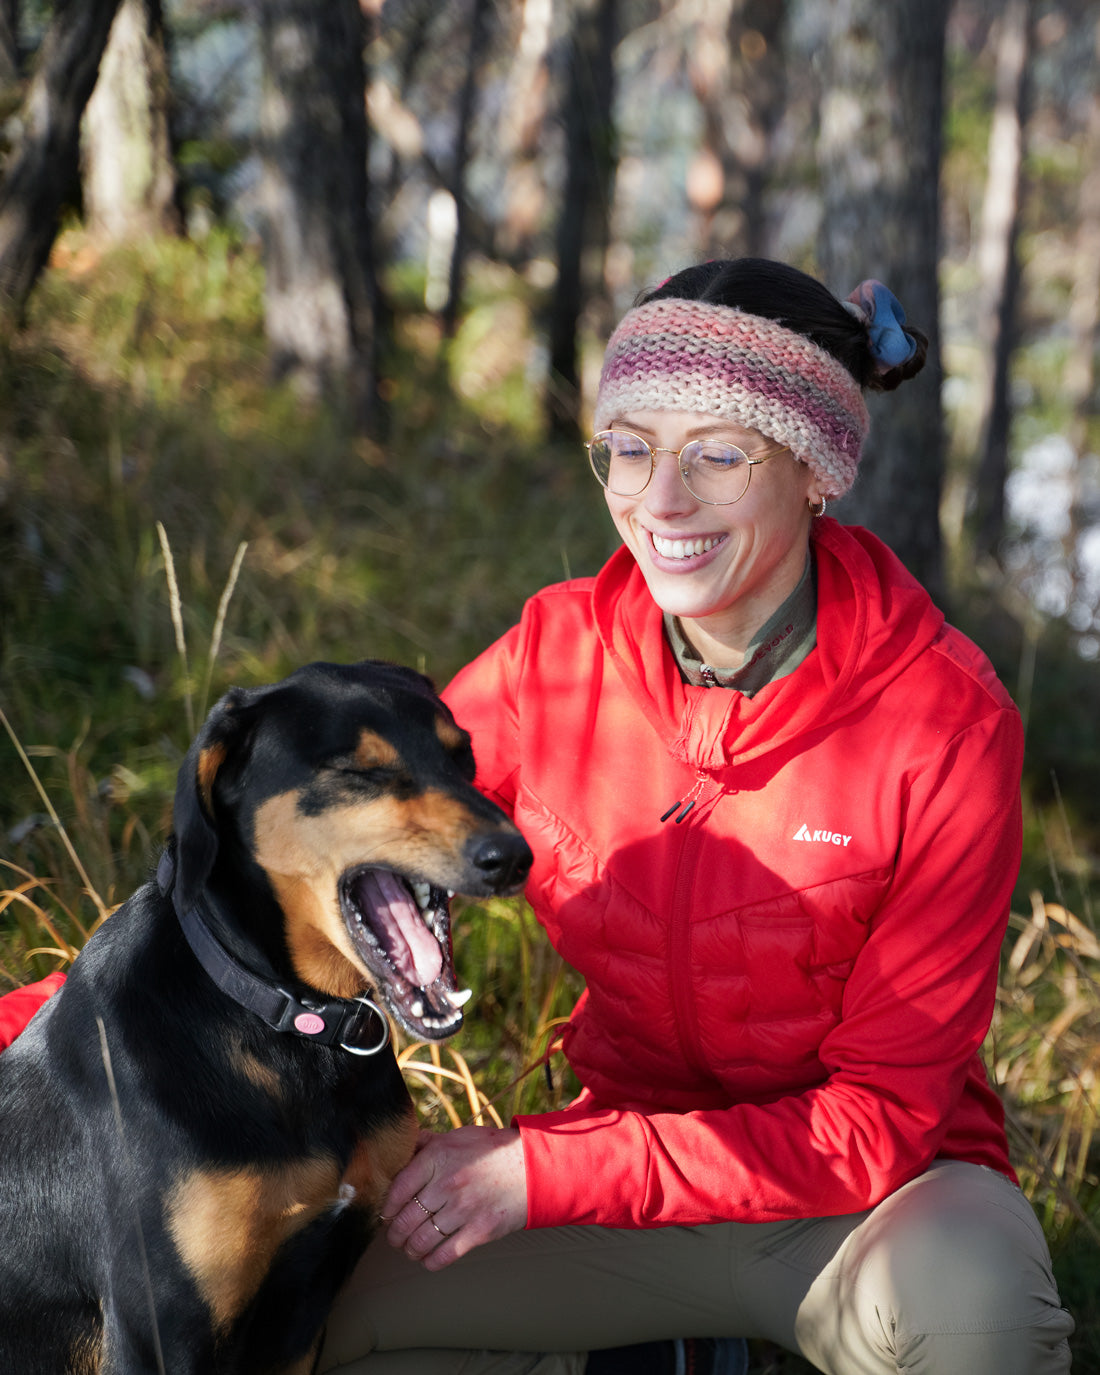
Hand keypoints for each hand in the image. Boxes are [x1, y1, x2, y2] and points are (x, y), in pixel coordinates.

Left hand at [379, 1124, 526, 1270]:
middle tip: (394, 1236)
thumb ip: (428, 1143)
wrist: (533, 1166)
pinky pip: (445, 1255)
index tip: (386, 1214)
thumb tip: (400, 1149)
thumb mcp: (458, 1137)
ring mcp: (464, 1208)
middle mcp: (448, 1182)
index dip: (387, 1207)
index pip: (398, 1188)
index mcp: (439, 1157)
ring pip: (421, 1240)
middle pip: (406, 1219)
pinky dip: (430, 1261)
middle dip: (394, 1234)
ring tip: (410, 1249)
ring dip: (410, 1249)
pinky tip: (428, 1259)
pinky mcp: (480, 1231)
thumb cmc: (492, 1150)